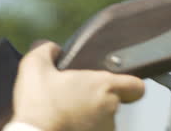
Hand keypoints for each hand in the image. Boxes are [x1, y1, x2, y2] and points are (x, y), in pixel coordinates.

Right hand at [11, 41, 144, 130]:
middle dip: (100, 98)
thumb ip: (46, 50)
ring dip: (92, 114)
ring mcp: (106, 127)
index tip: (118, 85)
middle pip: (115, 100)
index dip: (130, 85)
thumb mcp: (34, 67)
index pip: (137, 86)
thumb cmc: (38, 105)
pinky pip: (96, 130)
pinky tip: (67, 123)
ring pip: (105, 118)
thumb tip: (52, 48)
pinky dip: (86, 127)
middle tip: (77, 97)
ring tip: (68, 112)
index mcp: (105, 85)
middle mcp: (111, 107)